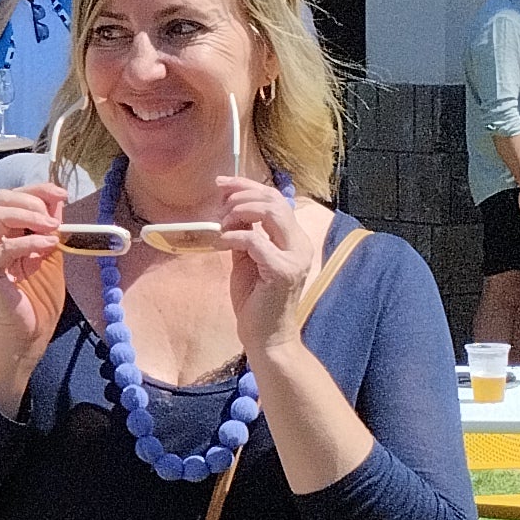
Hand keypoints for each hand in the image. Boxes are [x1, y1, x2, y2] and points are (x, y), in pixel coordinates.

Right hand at [0, 178, 72, 361]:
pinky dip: (28, 242)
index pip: (13, 197)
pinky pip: (3, 248)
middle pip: (1, 198)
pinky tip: (47, 246)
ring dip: (29, 217)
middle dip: (33, 201)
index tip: (61, 194)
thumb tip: (57, 200)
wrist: (30, 332)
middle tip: (54, 220)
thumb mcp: (51, 253)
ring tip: (52, 231)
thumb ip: (51, 227)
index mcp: (5, 232)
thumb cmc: (39, 296)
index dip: (37, 189)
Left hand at [223, 182, 334, 355]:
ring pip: (271, 212)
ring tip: (222, 221)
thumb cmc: (256, 301)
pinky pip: (255, 240)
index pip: (276, 199)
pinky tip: (220, 243)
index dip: (249, 186)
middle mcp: (300, 244)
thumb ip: (244, 234)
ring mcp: (295, 257)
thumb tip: (230, 211)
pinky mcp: (282, 271)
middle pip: (275, 200)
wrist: (266, 337)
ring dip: (240, 210)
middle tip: (219, 197)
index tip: (222, 183)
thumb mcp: (247, 259)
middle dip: (243, 192)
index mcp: (294, 239)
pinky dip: (233, 236)